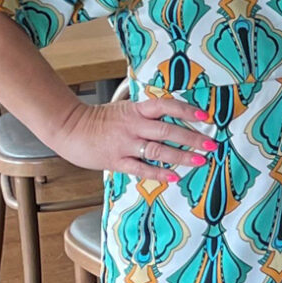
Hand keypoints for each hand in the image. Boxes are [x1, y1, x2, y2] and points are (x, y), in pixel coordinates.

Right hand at [44, 96, 215, 183]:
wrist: (70, 128)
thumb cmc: (99, 120)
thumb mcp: (124, 109)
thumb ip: (145, 114)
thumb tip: (171, 117)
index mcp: (136, 110)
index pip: (166, 106)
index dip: (186, 110)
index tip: (205, 116)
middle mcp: (133, 125)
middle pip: (167, 130)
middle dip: (192, 137)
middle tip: (211, 143)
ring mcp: (125, 144)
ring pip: (158, 150)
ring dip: (182, 155)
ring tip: (200, 160)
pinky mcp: (117, 160)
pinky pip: (142, 168)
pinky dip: (159, 173)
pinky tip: (174, 176)